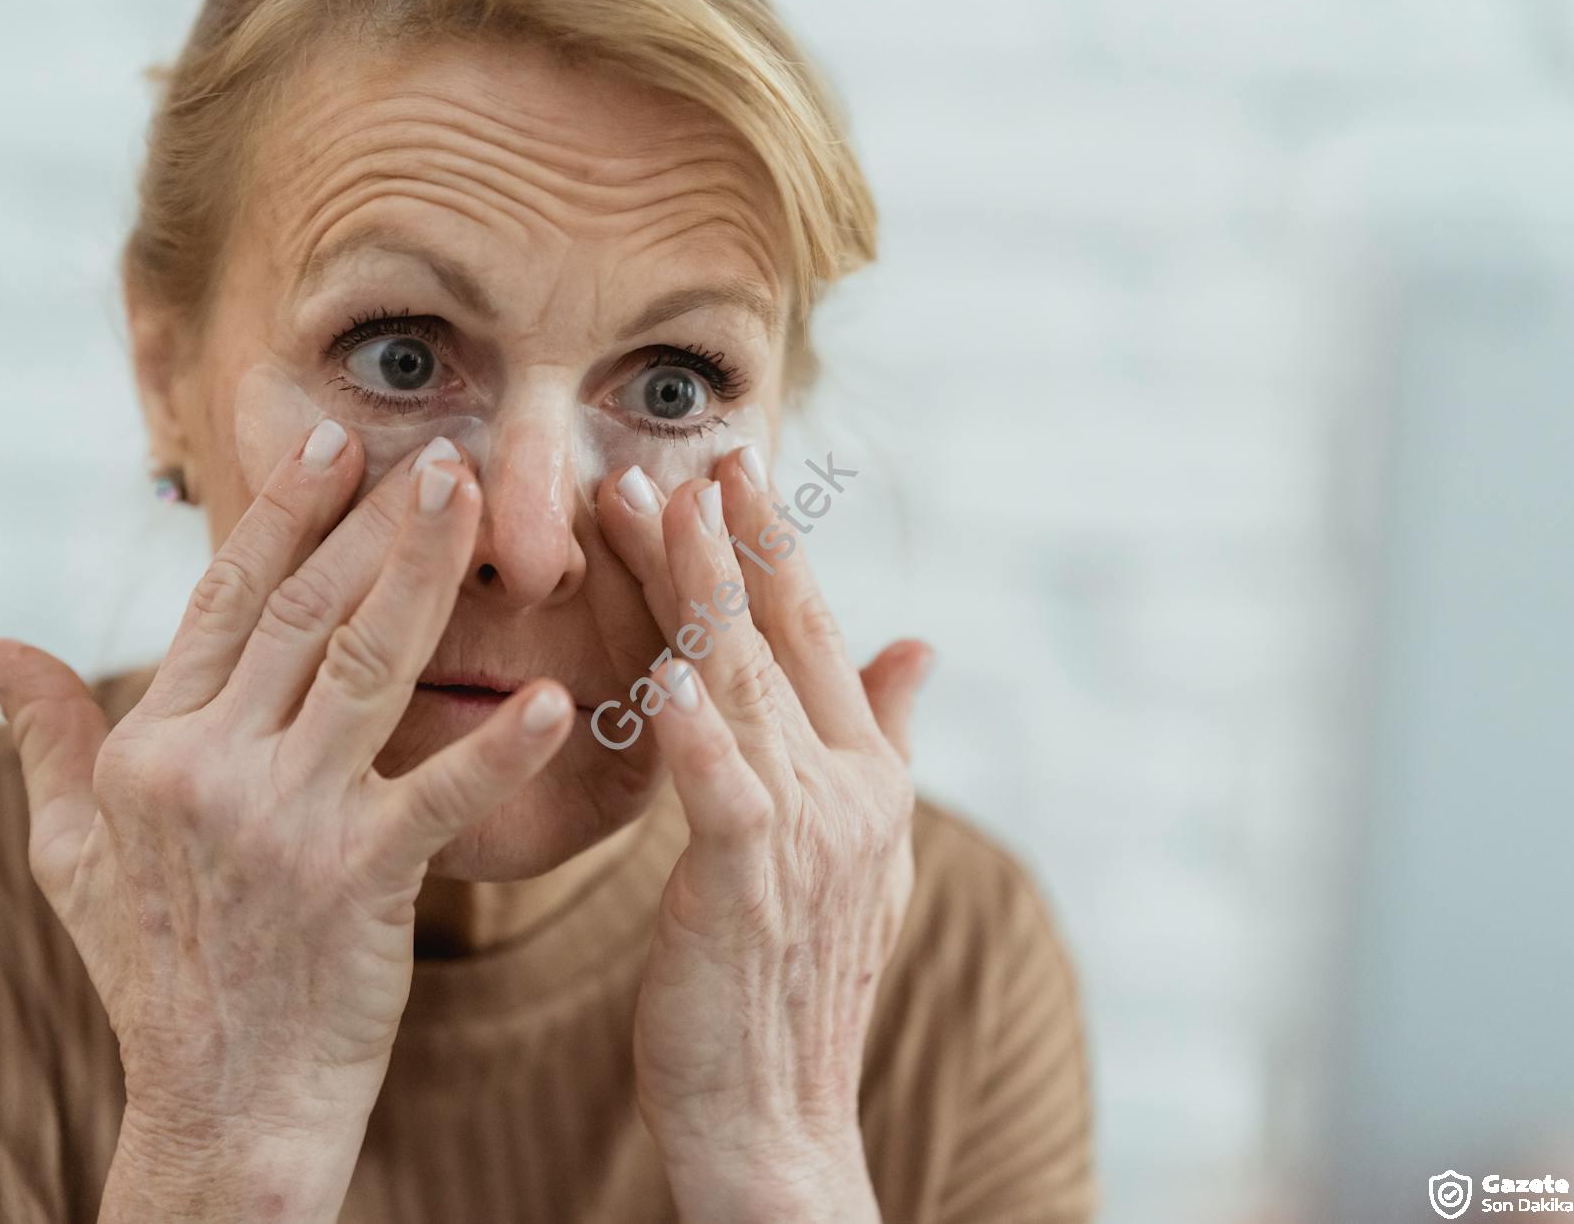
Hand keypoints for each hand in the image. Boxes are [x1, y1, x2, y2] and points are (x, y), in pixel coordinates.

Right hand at [0, 426, 572, 1221]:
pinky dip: (499, 748)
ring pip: (370, 665)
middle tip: (440, 448)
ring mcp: (285, 823)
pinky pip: (439, 793)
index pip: (225, 602)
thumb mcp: (71, 852)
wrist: (223, 1105)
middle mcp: (212, 769)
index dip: (281, 515)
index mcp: (152, 748)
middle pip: (307, 613)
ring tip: (479, 501)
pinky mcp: (360, 881)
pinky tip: (556, 699)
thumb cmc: (157, 971)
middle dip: (375, 522)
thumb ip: (43, 736)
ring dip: (426, 575)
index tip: (331, 441)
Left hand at [596, 451, 932, 1222]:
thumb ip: (883, 737)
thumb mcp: (861, 851)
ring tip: (655, 508)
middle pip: (782, 640)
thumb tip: (918, 642)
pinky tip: (662, 669)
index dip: (775, 549)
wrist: (779, 1121)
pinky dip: (695, 728)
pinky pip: (722, 788)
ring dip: (698, 594)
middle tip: (691, 452)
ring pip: (745, 687)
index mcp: (866, 775)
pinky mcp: (748, 886)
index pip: (817, 635)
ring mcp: (805, 835)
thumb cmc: (792, 981)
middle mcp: (847, 791)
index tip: (733, 471)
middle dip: (734, 540)